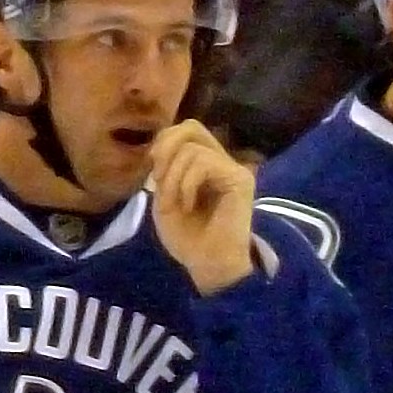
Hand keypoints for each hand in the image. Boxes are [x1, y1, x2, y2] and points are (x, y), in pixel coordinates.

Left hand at [149, 119, 254, 293]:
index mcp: (202, 165)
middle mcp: (220, 161)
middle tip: (158, 178)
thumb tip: (157, 150)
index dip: (162, 144)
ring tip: (173, 204)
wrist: (209, 266)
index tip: (152, 174)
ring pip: (192, 149)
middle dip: (166, 148)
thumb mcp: (165, 202)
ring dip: (172, 178)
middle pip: (191, 126)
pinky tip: (188, 206)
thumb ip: (163, 174)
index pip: (182, 132)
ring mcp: (231, 169)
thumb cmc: (189, 240)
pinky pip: (203, 163)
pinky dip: (186, 184)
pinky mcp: (239, 178)